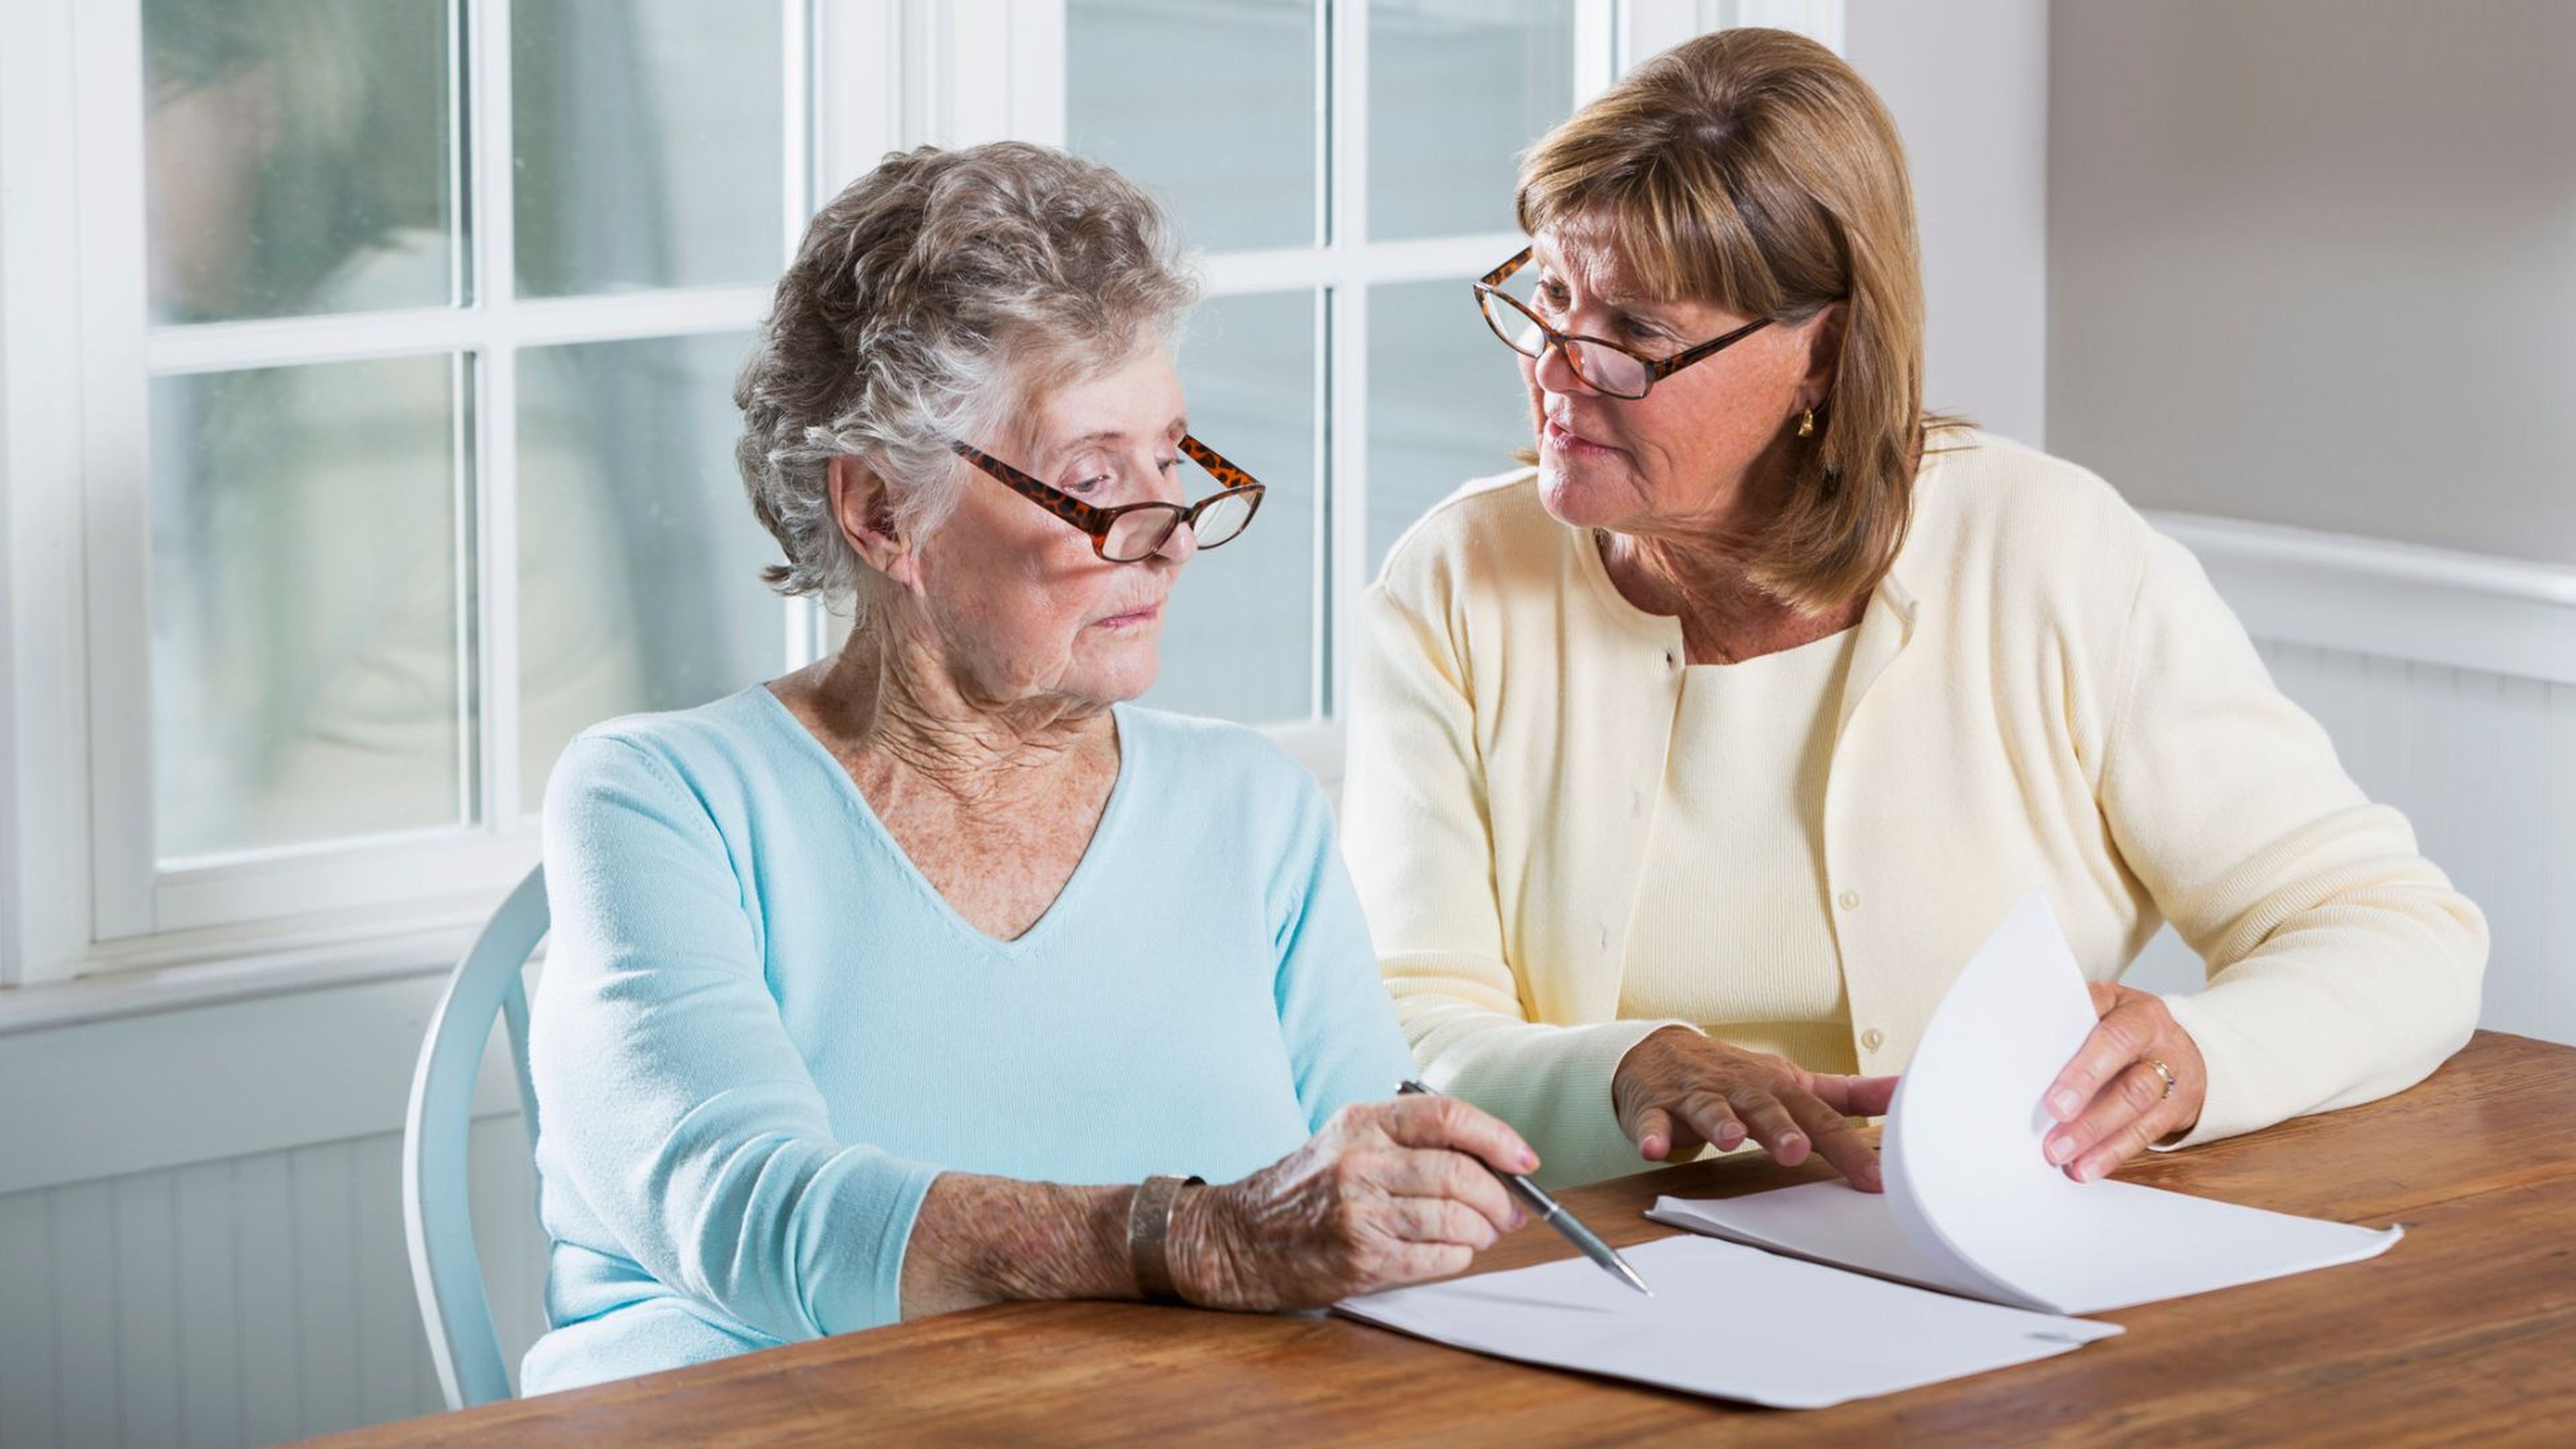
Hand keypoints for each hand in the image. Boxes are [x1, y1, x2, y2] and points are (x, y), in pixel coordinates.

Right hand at [1170, 1094, 1534, 1309]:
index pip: (1447, 1116)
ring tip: (1479, 1234)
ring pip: (1454, 1218)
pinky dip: (1456, 1257)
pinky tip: (1449, 1253)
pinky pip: (1435, 1258)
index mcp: (1362, 1122)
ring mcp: (1358, 1210)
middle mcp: (1360, 1161)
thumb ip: (1410, 1141)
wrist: (1239, 1237)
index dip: (1497, 1137)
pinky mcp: (1359, 1257)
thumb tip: (1492, 1161)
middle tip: (1510, 1212)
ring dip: (1481, 1231)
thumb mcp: (1348, 1141)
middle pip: (1459, 1173)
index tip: (1525, 1160)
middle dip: (1499, 1197)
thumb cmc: (1305, 1189)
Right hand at [1611, 1027, 1896, 1190]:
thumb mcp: (1795, 1082)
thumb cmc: (1737, 1077)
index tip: (1874, 1179)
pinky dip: (1652, 1134)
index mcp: (1780, 1089)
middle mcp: (1742, 1090)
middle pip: (1765, 1109)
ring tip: (1728, 1140)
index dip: (1847, 1149)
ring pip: (1711, 1109)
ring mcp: (1699, 1097)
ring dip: (1720, 1124)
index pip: (1820, 1119)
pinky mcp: (1658, 1108)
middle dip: (1780, 1129)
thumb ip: (1848, 1094)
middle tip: (1796, 1150)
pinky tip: (1653, 1150)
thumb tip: (1901, 1092)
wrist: (1661, 1052)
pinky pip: (1653, 1122)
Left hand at [2040, 981, 2208, 1181]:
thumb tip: (2027, 1057)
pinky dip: (2113, 1152)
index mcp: (2137, 1012)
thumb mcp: (2104, 1009)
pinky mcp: (2176, 1108)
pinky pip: (2145, 1133)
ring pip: (2139, 1110)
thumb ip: (2074, 1026)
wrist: (2179, 1044)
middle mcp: (2159, 1043)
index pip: (2115, 1038)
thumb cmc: (2122, 1025)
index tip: (2056, 1102)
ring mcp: (2172, 1076)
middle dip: (2091, 1113)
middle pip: (2132, 1081)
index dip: (2086, 1071)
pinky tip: (2087, 1167)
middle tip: (2055, 1136)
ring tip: (2064, 1157)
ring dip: (2098, 1137)